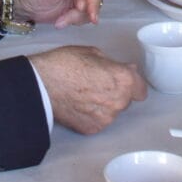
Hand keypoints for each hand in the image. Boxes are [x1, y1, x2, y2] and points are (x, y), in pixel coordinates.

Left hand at [15, 0, 103, 27]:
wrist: (25, 6)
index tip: (80, 8)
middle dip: (79, 12)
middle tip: (64, 19)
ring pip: (92, 9)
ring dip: (75, 18)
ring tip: (60, 20)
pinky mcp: (80, 5)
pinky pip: (87, 16)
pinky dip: (74, 21)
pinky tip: (61, 21)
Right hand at [29, 45, 146, 134]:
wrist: (41, 84)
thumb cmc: (64, 64)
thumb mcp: (93, 53)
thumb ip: (113, 65)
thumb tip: (126, 70)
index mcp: (122, 80)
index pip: (141, 89)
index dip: (132, 83)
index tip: (123, 79)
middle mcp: (118, 102)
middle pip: (126, 100)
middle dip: (116, 92)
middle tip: (97, 82)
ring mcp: (106, 118)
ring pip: (112, 111)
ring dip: (105, 104)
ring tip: (85, 93)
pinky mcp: (92, 128)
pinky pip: (99, 120)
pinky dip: (92, 114)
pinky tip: (79, 104)